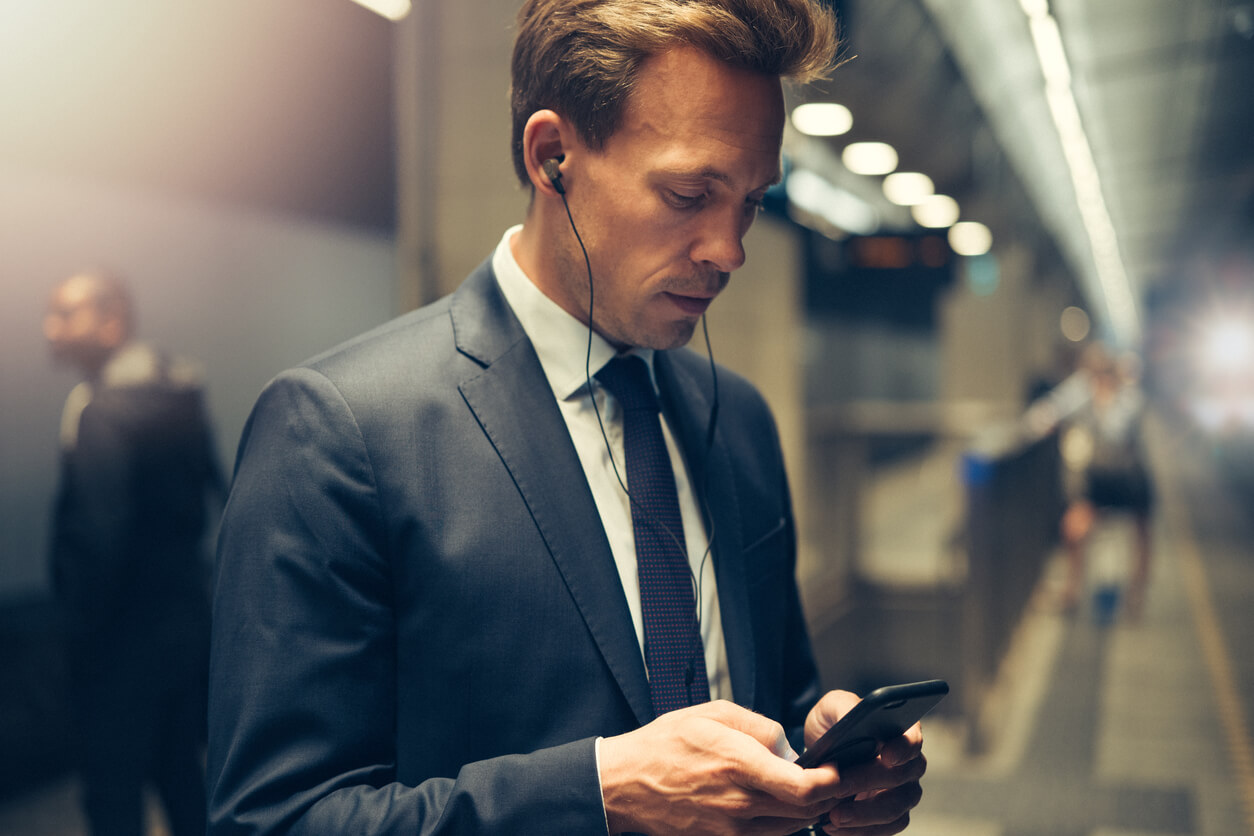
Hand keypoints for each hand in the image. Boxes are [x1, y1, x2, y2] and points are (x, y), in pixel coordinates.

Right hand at [599, 700, 844, 834]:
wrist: (624, 784)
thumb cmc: (665, 744)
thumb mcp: (712, 714)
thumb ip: (759, 726)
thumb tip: (788, 746)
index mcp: (738, 765)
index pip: (805, 788)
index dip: (833, 781)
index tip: (840, 767)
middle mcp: (739, 803)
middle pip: (807, 811)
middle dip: (828, 794)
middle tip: (832, 775)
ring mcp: (731, 829)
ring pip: (792, 828)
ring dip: (806, 809)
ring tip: (803, 785)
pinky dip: (782, 822)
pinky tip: (775, 802)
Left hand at [804, 691, 926, 834]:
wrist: (821, 752)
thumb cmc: (833, 724)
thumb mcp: (832, 707)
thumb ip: (845, 707)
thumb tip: (857, 715)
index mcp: (901, 731)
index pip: (913, 740)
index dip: (903, 749)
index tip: (885, 756)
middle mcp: (909, 763)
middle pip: (902, 778)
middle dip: (866, 784)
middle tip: (836, 789)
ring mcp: (903, 791)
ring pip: (896, 810)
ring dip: (864, 816)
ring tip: (833, 817)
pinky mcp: (890, 815)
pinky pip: (887, 830)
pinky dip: (861, 832)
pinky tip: (835, 828)